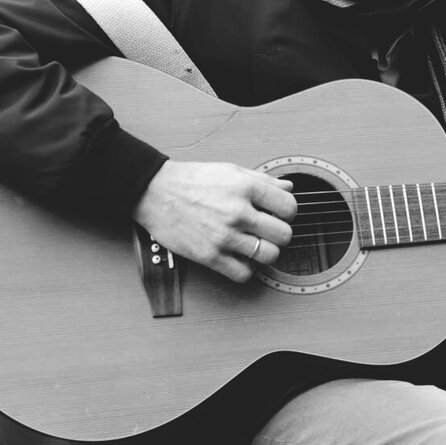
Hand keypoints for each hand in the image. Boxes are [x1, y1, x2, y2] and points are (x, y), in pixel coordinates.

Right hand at [132, 160, 296, 282]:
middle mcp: (238, 212)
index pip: (290, 207)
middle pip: (284, 235)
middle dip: (279, 233)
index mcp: (246, 188)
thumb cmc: (192, 180)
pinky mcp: (209, 256)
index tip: (279, 214)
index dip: (288, 212)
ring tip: (254, 244)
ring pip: (269, 255)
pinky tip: (239, 257)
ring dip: (265, 252)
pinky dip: (246, 268)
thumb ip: (263, 180)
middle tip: (267, 231)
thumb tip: (289, 187)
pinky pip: (244, 273)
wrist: (155, 191)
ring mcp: (224, 236)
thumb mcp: (231, 170)